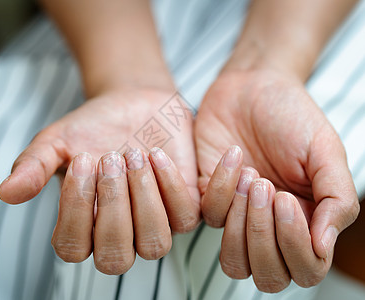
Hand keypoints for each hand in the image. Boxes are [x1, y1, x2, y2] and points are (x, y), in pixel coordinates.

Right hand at [0, 88, 199, 273]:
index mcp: (82, 227)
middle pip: (115, 257)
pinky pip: (185, 218)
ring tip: (133, 154)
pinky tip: (156, 153)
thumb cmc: (92, 127)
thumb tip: (6, 193)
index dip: (75, 209)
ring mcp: (154, 225)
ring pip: (154, 245)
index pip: (72, 248)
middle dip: (112, 206)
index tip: (82, 159)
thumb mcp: (57, 141)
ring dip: (143, 199)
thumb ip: (33, 167)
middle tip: (109, 156)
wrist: (133, 103)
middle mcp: (119, 235)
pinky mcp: (184, 208)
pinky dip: (170, 185)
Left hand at [195, 70, 359, 291]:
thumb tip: (324, 247)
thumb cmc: (292, 117)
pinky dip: (221, 186)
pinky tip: (234, 155)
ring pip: (233, 261)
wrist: (252, 87)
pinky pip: (208, 216)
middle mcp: (271, 227)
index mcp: (307, 222)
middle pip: (267, 274)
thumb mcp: (326, 151)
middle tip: (267, 187)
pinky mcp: (207, 198)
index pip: (305, 269)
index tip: (286, 199)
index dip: (295, 246)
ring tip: (252, 177)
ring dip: (241, 224)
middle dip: (264, 236)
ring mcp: (238, 216)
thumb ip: (337, 199)